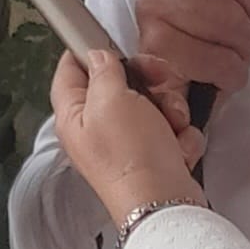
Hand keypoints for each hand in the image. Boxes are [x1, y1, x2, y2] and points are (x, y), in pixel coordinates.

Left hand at [51, 50, 207, 228]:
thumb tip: (99, 56)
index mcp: (74, 115)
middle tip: (158, 79)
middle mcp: (97, 129)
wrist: (165, 205)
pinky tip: (177, 148)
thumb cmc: (131, 159)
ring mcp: (127, 144)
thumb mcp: (111, 99)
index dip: (88, 51)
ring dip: (169, 109)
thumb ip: (103, 70)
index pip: (69, 70)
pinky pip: (170, 130)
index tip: (110, 43)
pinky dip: (180, 137)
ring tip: (172, 124)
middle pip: (118, 84)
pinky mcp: (154, 157)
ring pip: (151, 104)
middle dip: (146, 80)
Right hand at [133, 0, 249, 97]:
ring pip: (225, 15)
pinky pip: (215, 57)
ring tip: (232, 43)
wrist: (181, 71)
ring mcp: (152, 6)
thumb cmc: (210, 20)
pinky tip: (222, 66)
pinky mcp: (155, 46)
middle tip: (245, 15)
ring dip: (242, 39)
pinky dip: (230, 69)